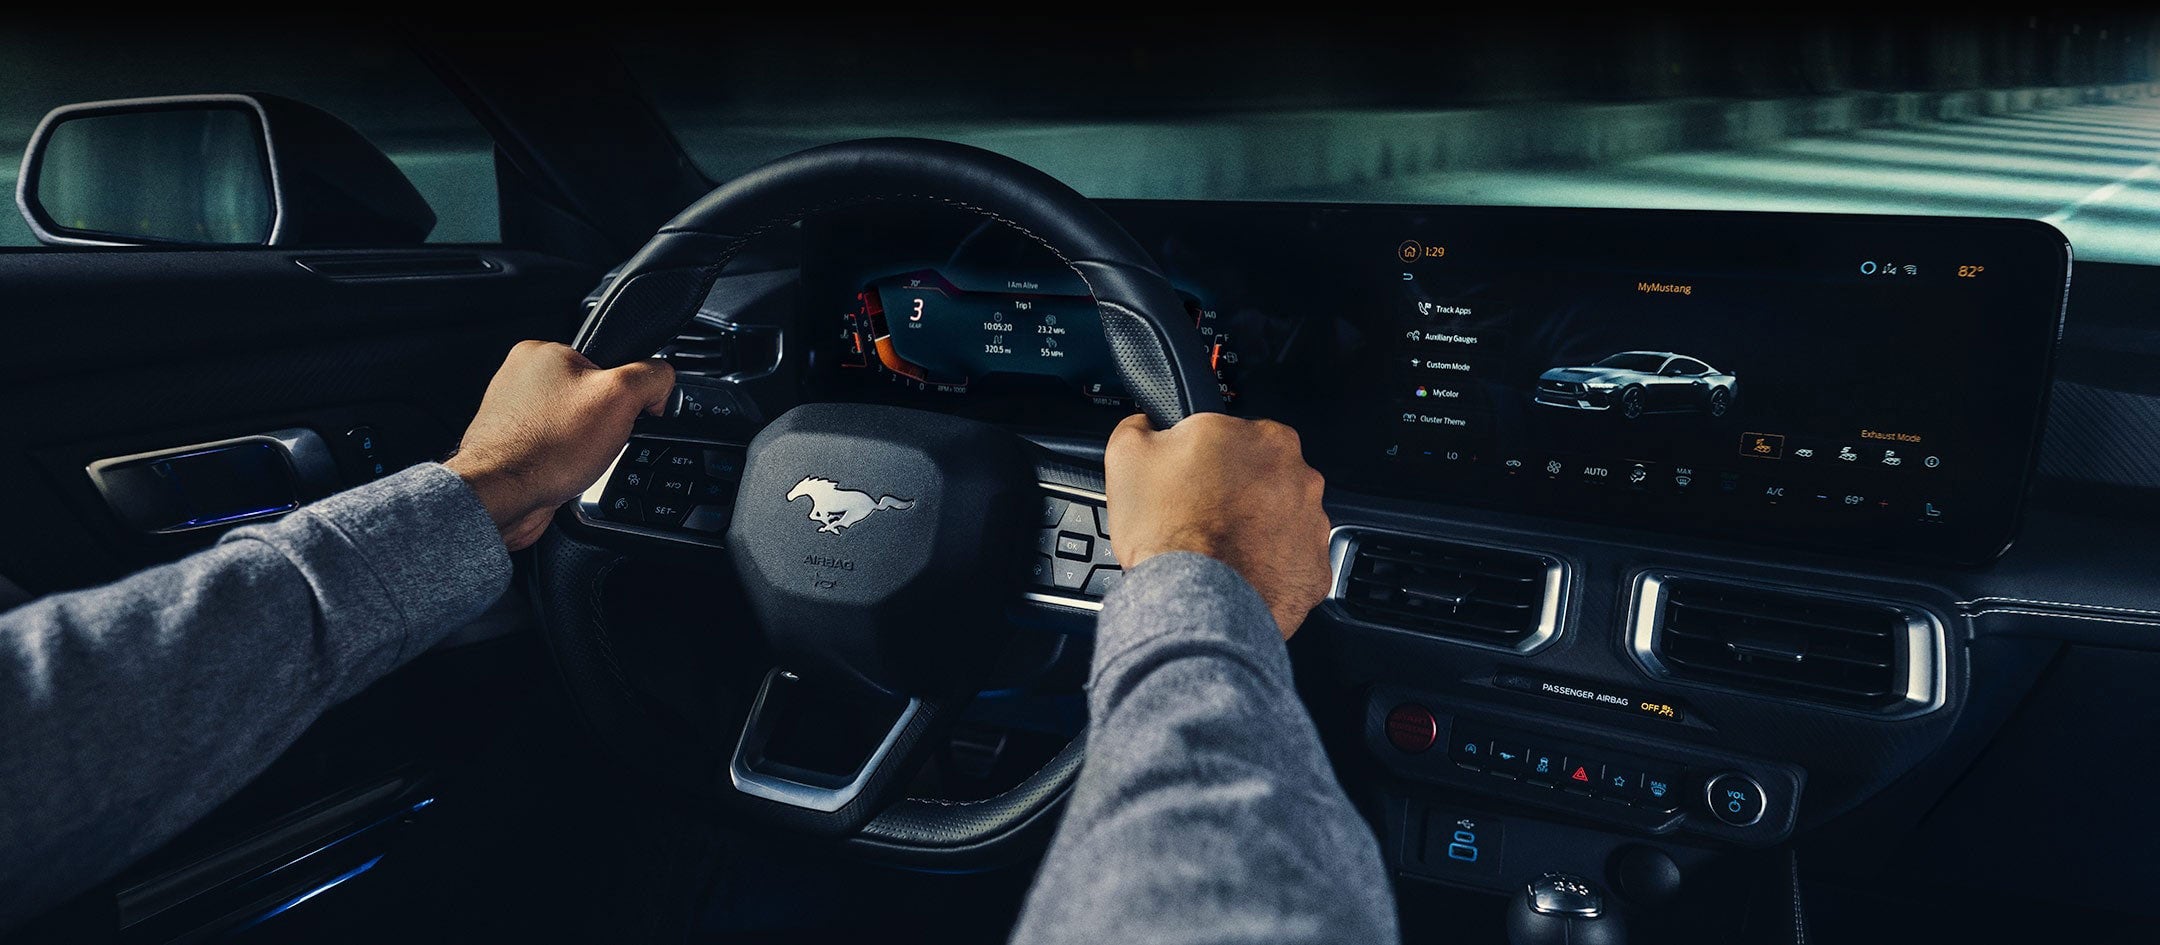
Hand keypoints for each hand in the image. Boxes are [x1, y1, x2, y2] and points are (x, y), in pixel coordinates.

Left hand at [445, 341, 675, 550]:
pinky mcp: (512, 445)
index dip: (626, 388)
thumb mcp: (621, 396)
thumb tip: (661, 379)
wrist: (503, 497)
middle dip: (604, 421)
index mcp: (542, 351)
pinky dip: (567, 462)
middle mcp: (521, 377)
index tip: (629, 410)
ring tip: (577, 456)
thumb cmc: (546, 448)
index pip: (606, 360)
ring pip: (574, 425)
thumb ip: (652, 376)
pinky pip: (557, 448)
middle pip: (591, 395)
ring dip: (585, 445)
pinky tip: (564, 470)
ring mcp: (513, 412)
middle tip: (601, 438)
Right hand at [1103, 412, 1330, 637]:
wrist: (1194, 601)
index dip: (1206, 459)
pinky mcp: (1315, 567)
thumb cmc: (1169, 532)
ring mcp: (1312, 524)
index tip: (1191, 479)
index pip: (1233, 436)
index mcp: (1264, 438)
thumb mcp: (1128, 456)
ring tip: (1218, 548)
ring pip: (1280, 517)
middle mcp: (1300, 476)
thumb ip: (1142, 427)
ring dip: (1255, 527)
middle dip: (1236, 492)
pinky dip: (1268, 564)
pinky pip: (1290, 559)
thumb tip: (1147, 425)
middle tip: (1200, 515)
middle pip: (1262, 476)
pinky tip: (1237, 570)